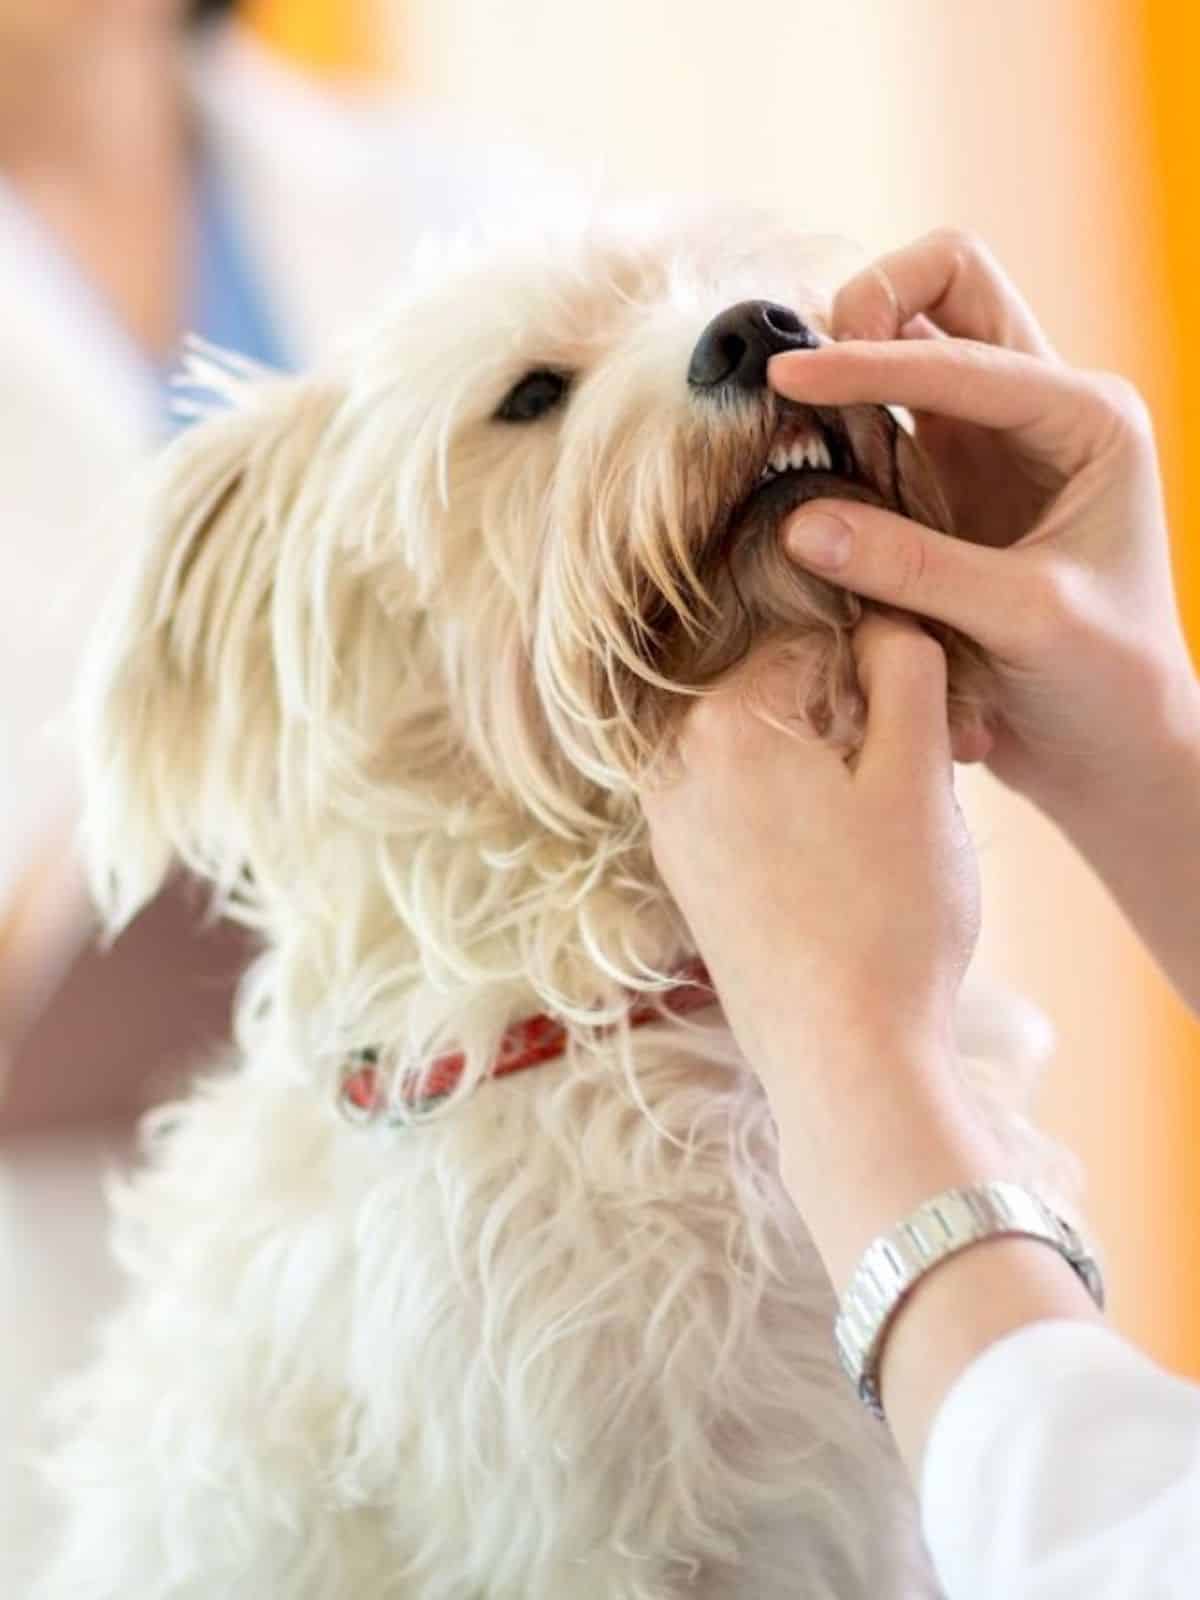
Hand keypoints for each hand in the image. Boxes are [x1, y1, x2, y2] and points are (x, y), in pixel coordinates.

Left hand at [640, 611, 1099, 1477]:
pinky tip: (832, 875)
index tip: (915, 745)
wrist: (842, 1061)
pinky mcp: (683, 875)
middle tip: (898, 799)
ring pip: (763, 754)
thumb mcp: (921, 777)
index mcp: (725, 719)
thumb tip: (881, 620)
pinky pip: (740, 807)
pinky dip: (789, 819)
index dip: (882, 684)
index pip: (817, 643)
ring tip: (869, 845)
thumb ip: (904, 672)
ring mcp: (669, 823)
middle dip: (847, 729)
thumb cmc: (890, 919)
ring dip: (821, 776)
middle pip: (782, 697)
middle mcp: (674, 762)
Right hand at [769, 229, 1199, 822]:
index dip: (870, 362)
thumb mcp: (1022, 620)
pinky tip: (804, 458)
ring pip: (910, 336)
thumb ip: (915, 567)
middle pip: (948, 283)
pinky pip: (880, 417)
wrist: (1113, 748)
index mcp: (1085, 418)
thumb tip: (797, 520)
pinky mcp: (943, 484)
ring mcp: (987, 441)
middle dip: (874, 303)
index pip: (962, 353)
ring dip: (850, 358)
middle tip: (809, 374)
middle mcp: (1039, 410)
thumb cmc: (1103, 682)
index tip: (789, 378)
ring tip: (791, 412)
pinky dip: (838, 420)